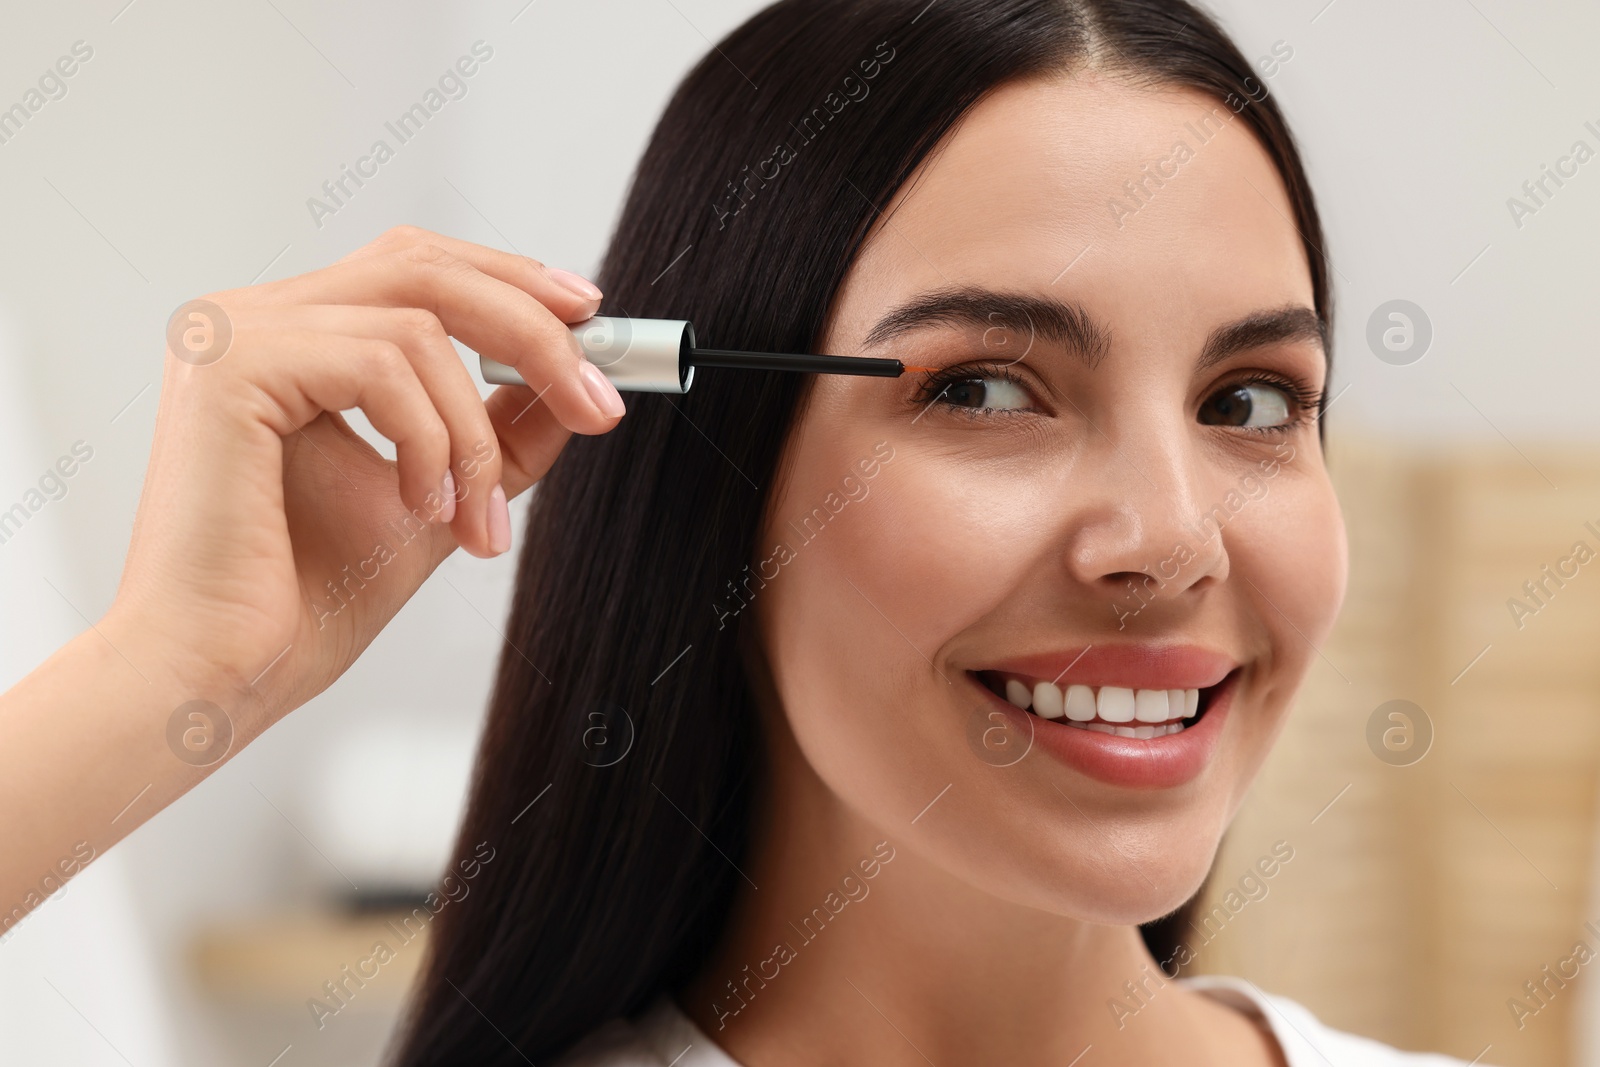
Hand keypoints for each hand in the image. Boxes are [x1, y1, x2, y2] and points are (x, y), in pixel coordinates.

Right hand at [102, 226, 626, 729]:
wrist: (221, 673)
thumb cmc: (302, 600)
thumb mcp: (435, 495)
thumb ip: (494, 433)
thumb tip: (572, 381)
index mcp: (292, 336)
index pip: (416, 267)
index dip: (511, 282)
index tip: (590, 323)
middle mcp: (254, 317)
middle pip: (426, 269)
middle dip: (534, 334)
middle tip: (597, 402)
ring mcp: (234, 332)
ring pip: (419, 327)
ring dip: (476, 436)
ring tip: (475, 521)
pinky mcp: (231, 365)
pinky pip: (380, 366)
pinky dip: (429, 441)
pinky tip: (419, 507)